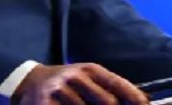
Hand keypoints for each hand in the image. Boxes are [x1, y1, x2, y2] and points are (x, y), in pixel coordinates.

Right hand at [13, 63, 149, 104]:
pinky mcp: (43, 103)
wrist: (29, 81)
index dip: (135, 98)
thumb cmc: (66, 83)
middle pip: (107, 102)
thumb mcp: (87, 79)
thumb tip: (141, 99)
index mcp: (90, 70)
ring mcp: (59, 90)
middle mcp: (76, 76)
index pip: (118, 84)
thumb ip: (109, 88)